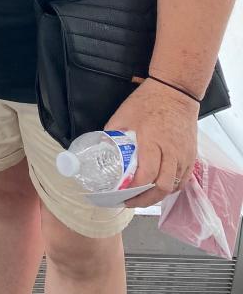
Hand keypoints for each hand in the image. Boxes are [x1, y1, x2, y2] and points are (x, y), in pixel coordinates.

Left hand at [105, 80, 197, 207]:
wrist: (176, 91)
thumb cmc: (148, 101)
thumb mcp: (123, 114)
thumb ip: (113, 133)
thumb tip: (101, 149)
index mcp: (152, 141)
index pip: (146, 175)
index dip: (134, 189)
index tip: (122, 194)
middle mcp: (171, 151)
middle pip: (162, 187)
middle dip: (145, 200)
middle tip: (130, 202)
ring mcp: (184, 155)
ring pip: (174, 186)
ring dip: (158, 196)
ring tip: (142, 198)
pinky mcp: (191, 155)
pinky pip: (183, 180)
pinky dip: (171, 188)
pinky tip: (158, 189)